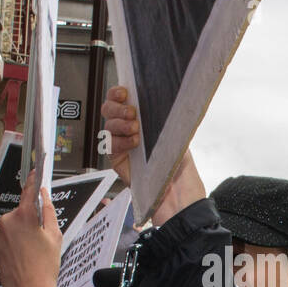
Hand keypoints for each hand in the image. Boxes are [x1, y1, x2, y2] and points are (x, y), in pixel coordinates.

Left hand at [0, 172, 63, 286]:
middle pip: (21, 212)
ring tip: (32, 253)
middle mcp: (6, 221)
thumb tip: (44, 196)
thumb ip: (49, 212)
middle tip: (42, 239)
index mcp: (23, 215)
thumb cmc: (45, 267)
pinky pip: (5, 238)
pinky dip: (13, 244)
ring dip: (21, 234)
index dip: (34, 181)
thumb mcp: (55, 236)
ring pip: (12, 227)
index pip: (29, 191)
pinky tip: (23, 258)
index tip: (36, 172)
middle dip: (30, 221)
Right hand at [100, 86, 205, 224]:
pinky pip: (110, 145)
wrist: (178, 194)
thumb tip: (158, 97)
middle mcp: (130, 130)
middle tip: (131, 112)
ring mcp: (123, 145)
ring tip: (135, 129)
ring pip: (108, 126)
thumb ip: (163, 117)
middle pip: (109, 110)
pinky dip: (120, 141)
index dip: (118, 93)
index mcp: (144, 120)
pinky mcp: (118, 161)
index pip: (124, 100)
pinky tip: (133, 143)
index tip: (124, 91)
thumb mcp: (175, 135)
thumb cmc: (180, 167)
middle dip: (116, 107)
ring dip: (120, 124)